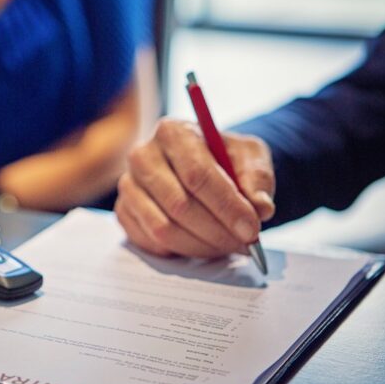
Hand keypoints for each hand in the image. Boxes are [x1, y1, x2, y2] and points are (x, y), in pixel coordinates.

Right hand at [114, 118, 274, 257]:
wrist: (199, 166)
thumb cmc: (223, 158)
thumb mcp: (249, 156)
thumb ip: (257, 177)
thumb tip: (260, 207)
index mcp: (173, 132)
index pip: (197, 175)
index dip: (226, 206)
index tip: (251, 229)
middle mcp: (143, 156)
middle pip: (179, 204)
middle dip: (217, 231)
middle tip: (244, 244)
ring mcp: (128, 186)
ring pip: (164, 229)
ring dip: (201, 245)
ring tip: (226, 246)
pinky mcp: (124, 211)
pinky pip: (151, 242)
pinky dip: (181, 251)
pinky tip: (202, 244)